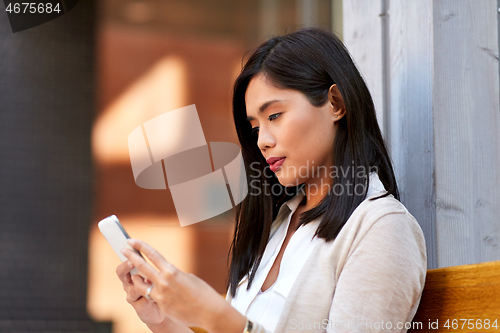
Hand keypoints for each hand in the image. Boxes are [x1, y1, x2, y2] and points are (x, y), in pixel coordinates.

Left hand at [121, 239, 246, 331]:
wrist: (209, 311)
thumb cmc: (202, 292)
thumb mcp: (188, 277)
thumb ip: (173, 274)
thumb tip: (166, 274)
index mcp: (172, 271)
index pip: (152, 254)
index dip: (140, 246)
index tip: (132, 240)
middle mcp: (164, 282)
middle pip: (141, 266)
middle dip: (130, 256)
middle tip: (123, 249)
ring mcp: (160, 295)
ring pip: (140, 284)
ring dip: (137, 279)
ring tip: (135, 276)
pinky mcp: (161, 306)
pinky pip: (152, 298)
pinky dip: (153, 294)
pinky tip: (158, 294)